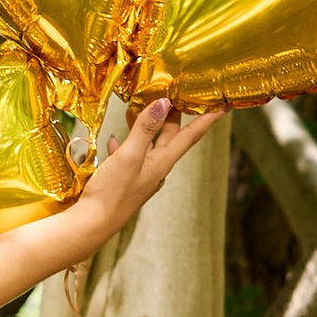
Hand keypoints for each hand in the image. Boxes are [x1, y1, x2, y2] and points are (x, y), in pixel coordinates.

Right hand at [72, 95, 226, 241]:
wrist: (93, 224)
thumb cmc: (112, 193)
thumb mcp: (129, 155)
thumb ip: (145, 129)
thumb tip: (163, 103)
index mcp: (162, 162)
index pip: (191, 135)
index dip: (208, 119)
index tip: (224, 105)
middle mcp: (156, 168)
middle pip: (170, 136)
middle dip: (172, 114)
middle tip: (176, 93)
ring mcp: (142, 175)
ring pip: (149, 144)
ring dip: (148, 125)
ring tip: (141, 107)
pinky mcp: (127, 180)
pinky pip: (130, 155)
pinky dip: (125, 143)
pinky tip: (113, 139)